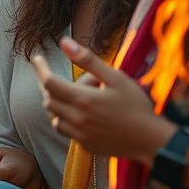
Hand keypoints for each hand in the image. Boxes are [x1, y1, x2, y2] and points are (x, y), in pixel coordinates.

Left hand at [32, 37, 174, 164]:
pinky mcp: (86, 146)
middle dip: (50, 86)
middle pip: (48, 100)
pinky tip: (86, 114)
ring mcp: (80, 135)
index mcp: (83, 99)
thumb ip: (88, 60)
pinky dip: (69, 120)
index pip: (49, 83)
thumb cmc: (136, 105)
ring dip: (59, 105)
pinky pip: (67, 132)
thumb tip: (64, 42)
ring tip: (80, 96)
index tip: (37, 58)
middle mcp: (77, 119)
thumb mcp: (115, 77)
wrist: (152, 141)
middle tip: (62, 77)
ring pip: (55, 118)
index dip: (40, 69)